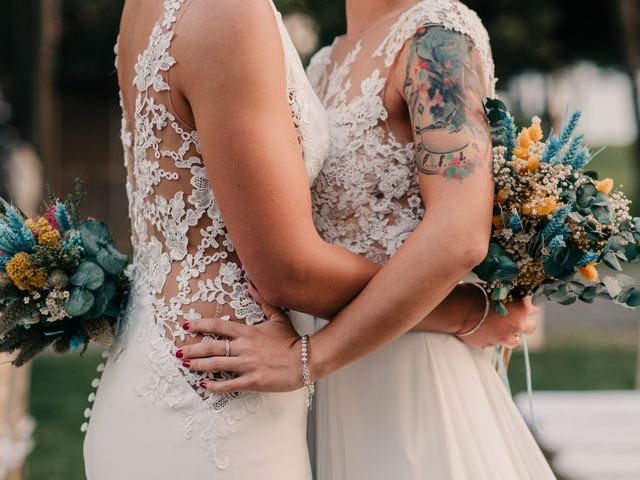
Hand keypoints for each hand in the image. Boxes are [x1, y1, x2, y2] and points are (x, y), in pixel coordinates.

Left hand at [178, 285, 302, 393]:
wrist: (306, 360)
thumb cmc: (292, 340)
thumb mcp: (277, 317)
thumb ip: (262, 301)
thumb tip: (252, 285)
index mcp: (247, 332)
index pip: (218, 326)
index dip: (201, 325)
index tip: (187, 326)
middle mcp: (243, 348)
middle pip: (211, 347)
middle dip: (192, 350)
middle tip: (178, 352)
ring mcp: (247, 365)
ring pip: (216, 365)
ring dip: (198, 365)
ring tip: (186, 366)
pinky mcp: (252, 381)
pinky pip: (229, 384)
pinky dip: (215, 386)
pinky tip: (204, 385)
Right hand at [459, 297, 539, 348]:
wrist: (459, 311)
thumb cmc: (475, 294)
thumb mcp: (495, 288)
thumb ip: (507, 293)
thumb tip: (511, 291)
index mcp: (522, 307)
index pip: (536, 306)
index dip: (528, 303)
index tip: (522, 301)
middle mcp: (518, 324)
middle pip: (532, 326)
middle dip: (525, 321)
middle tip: (515, 315)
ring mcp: (507, 336)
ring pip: (518, 340)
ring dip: (513, 334)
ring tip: (504, 327)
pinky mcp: (494, 344)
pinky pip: (500, 343)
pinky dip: (498, 338)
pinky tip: (491, 331)